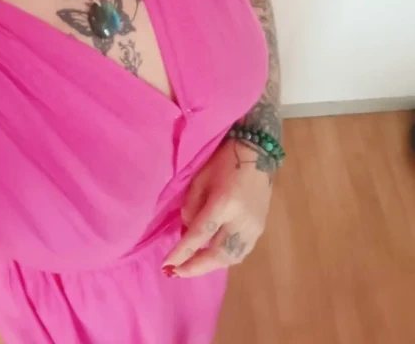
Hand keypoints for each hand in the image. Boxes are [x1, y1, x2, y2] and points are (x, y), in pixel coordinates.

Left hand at [162, 138, 272, 277]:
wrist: (257, 154)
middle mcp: (241, 221)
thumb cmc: (224, 161)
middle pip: (218, 255)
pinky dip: (223, 259)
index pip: (200, 235)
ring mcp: (254, 227)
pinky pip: (240, 252)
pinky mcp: (260, 229)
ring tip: (191, 267)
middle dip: (195, 267)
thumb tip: (187, 231)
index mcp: (224, 203)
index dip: (182, 253)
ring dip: (209, 265)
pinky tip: (211, 257)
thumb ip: (191, 206)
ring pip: (231, 258)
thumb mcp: (199, 178)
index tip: (167, 265)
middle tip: (176, 273)